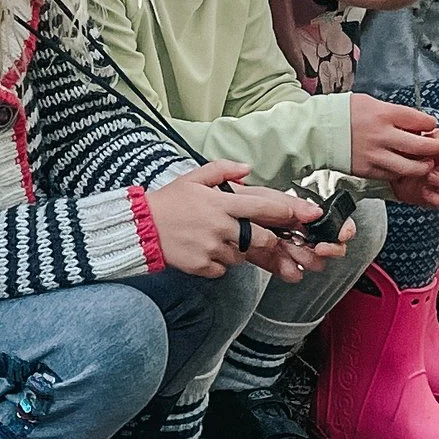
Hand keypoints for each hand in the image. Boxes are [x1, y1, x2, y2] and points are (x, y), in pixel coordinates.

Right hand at [148, 160, 329, 277]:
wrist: (140, 228)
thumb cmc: (169, 201)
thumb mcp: (194, 178)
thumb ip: (223, 170)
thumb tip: (247, 169)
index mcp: (221, 203)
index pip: (263, 209)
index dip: (285, 213)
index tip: (298, 216)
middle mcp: (220, 227)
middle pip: (260, 239)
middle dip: (264, 239)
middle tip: (253, 235)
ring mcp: (212, 249)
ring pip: (241, 257)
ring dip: (236, 251)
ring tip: (215, 239)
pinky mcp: (202, 266)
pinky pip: (222, 270)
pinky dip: (218, 264)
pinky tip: (202, 251)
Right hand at [347, 96, 438, 200]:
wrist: (316, 131)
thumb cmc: (342, 113)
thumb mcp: (370, 102)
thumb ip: (393, 113)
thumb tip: (416, 123)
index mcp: (384, 114)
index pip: (422, 122)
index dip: (431, 125)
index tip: (431, 127)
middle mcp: (383, 135)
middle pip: (423, 146)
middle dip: (438, 148)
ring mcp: (376, 155)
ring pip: (412, 167)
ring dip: (424, 166)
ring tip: (426, 162)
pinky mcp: (369, 170)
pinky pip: (394, 175)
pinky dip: (404, 173)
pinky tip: (405, 167)